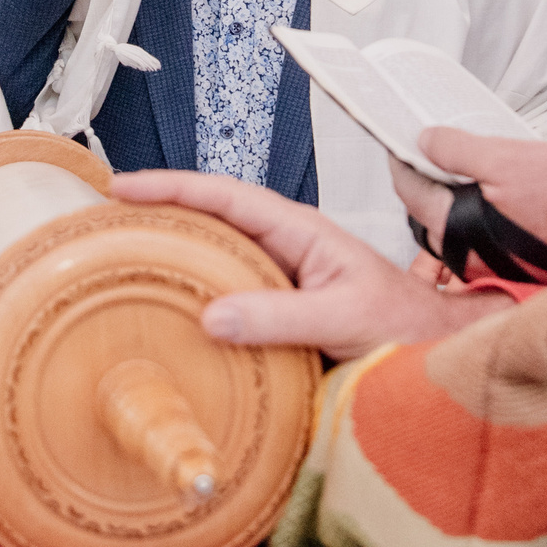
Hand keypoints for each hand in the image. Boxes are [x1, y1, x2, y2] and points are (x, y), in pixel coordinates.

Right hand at [110, 170, 508, 360]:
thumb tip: (215, 315)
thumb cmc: (409, 329)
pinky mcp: (277, 322)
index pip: (227, 196)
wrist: (438, 360)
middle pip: (211, 220)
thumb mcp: (346, 320)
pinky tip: (168, 318)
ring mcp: (280, 286)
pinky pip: (226, 305)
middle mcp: (286, 253)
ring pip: (215, 261)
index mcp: (303, 234)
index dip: (173, 187)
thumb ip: (283, 317)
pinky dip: (193, 303)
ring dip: (173, 257)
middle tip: (107, 218)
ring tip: (124, 260)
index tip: (126, 187)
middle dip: (160, 212)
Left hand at [407, 128, 546, 281]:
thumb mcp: (510, 159)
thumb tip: (426, 141)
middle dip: (429, 179)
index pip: (409, 189)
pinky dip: (482, 213)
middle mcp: (463, 256)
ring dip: (457, 197)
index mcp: (453, 227)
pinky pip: (482, 237)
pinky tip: (501, 192)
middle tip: (438, 147)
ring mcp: (488, 266)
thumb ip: (459, 151)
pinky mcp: (512, 269)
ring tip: (474, 165)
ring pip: (456, 225)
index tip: (402, 139)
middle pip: (428, 211)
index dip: (403, 159)